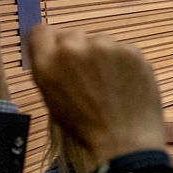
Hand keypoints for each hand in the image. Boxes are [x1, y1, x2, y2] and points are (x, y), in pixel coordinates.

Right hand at [27, 25, 165, 165]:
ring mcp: (105, 47)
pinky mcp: (131, 50)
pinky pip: (123, 50)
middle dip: (78, 50)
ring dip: (103, 55)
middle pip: (72, 35)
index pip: (41, 31)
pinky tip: (127, 84)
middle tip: (90, 75)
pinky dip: (124, 62)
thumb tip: (57, 50)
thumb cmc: (86, 127)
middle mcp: (73, 48)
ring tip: (111, 84)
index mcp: (47, 63)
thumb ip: (52, 69)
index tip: (58, 50)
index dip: (51, 41)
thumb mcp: (53, 99)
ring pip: (101, 41)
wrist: (125, 141)